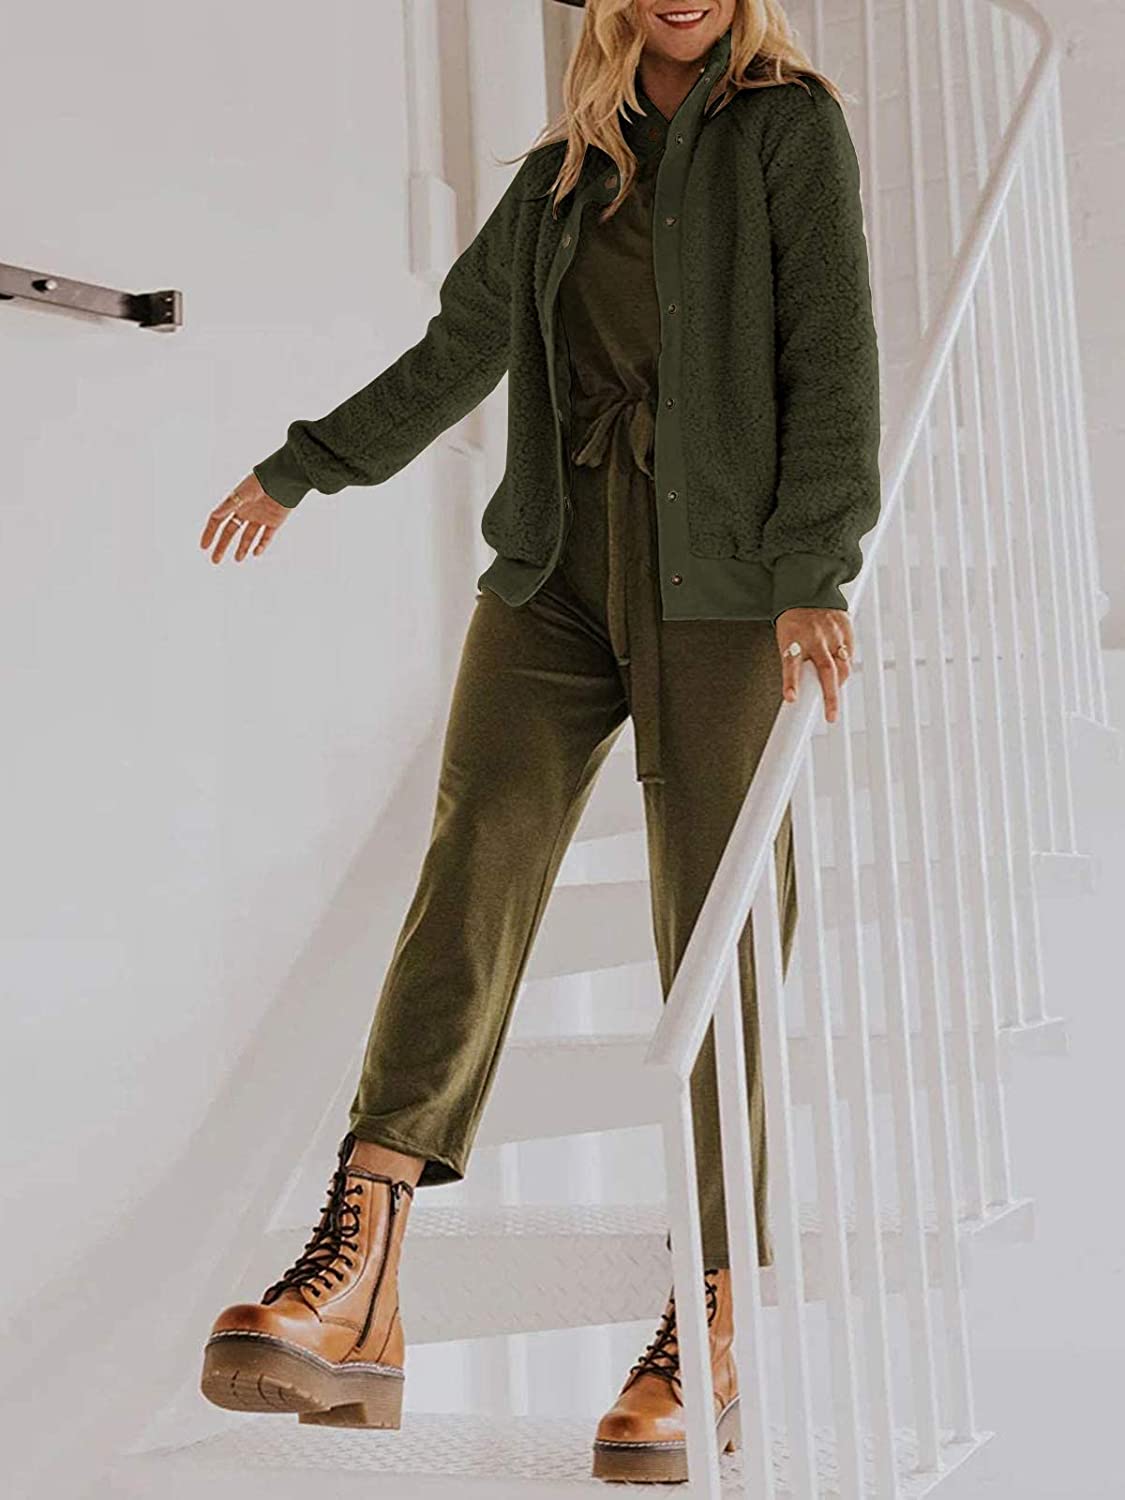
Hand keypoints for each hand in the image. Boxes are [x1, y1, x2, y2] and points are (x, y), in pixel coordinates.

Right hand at [200, 473, 292, 563]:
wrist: (285, 478)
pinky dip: (261, 545)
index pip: (218, 521)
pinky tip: (256, 553)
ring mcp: (260, 518)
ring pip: (248, 537)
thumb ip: (230, 505)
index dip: (210, 533)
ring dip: (243, 548)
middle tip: (215, 560)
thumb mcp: (244, 493)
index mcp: (235, 504)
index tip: (204, 546)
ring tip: (238, 559)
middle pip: (231, 532)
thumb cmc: (262, 482)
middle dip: (222, 546)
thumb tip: (214, 515)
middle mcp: (246, 512)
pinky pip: (266, 537)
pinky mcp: (274, 522)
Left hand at [775, 607, 853, 723]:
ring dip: (840, 684)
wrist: (808, 589)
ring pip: (842, 665)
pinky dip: (846, 665)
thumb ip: (794, 662)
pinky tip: (842, 671)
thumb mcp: (785, 639)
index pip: (790, 664)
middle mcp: (814, 638)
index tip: (791, 699)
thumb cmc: (794, 619)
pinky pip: (849, 654)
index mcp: (793, 640)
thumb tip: (800, 691)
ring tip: (834, 698)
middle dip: (830, 697)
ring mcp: (832, 634)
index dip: (791, 683)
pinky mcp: (846, 629)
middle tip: (831, 716)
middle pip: (826, 671)